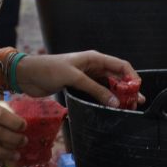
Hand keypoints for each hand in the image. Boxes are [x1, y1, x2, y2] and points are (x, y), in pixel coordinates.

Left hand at [17, 50, 143, 107]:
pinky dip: (104, 99)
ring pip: (107, 86)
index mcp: (94, 58)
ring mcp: (86, 76)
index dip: (132, 76)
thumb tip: (115, 102)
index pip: (120, 65)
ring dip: (116, 95)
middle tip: (136, 103)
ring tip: (126, 107)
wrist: (28, 75)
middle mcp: (93, 66)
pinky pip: (97, 92)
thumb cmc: (50, 69)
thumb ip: (95, 89)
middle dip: (127, 88)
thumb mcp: (74, 77)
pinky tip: (109, 107)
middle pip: (116, 76)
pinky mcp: (79, 86)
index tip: (138, 89)